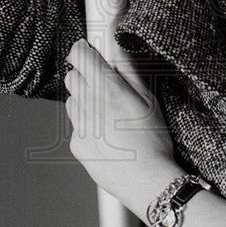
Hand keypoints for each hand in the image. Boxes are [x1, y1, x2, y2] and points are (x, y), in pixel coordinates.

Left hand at [64, 39, 174, 210]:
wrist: (146, 180)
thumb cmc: (153, 139)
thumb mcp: (148, 98)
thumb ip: (128, 69)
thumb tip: (115, 45)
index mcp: (107, 89)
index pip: (80, 56)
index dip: (81, 49)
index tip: (87, 49)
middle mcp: (88, 105)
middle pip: (72, 76)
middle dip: (83, 74)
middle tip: (101, 81)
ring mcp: (80, 126)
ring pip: (72, 100)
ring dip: (83, 98)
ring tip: (106, 110)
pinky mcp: (77, 144)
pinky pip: (75, 125)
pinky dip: (86, 123)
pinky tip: (106, 133)